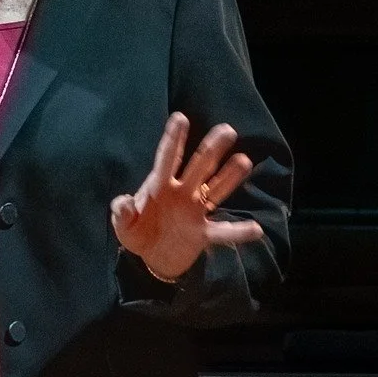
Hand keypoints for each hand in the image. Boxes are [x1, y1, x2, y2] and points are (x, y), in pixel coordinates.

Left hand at [111, 112, 264, 282]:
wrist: (151, 258)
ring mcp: (195, 211)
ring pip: (216, 189)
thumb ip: (122, 213)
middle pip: (199, 166)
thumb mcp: (123, 225)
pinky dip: (238, 231)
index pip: (168, 158)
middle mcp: (182, 193)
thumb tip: (123, 202)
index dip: (174, 139)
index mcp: (160, 185)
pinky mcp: (203, 233)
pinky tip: (256, 229)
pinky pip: (223, 231)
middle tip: (227, 130)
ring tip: (243, 161)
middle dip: (212, 149)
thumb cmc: (137, 233)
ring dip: (229, 176)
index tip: (180, 118)